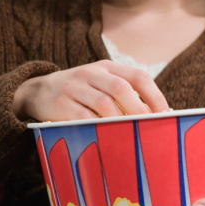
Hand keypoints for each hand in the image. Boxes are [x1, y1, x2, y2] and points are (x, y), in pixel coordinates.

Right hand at [12, 60, 168, 121]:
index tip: (166, 115)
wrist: (37, 91)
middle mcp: (91, 74)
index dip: (155, 96)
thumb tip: (158, 116)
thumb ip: (126, 95)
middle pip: (122, 88)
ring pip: (104, 104)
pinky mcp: (62, 105)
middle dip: (140, 110)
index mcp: (107, 67)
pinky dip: (100, 129)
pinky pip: (85, 118)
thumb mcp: (101, 84)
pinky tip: (111, 138)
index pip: (138, 76)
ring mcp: (75, 88)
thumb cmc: (81, 93)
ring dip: (122, 121)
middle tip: (152, 128)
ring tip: (134, 135)